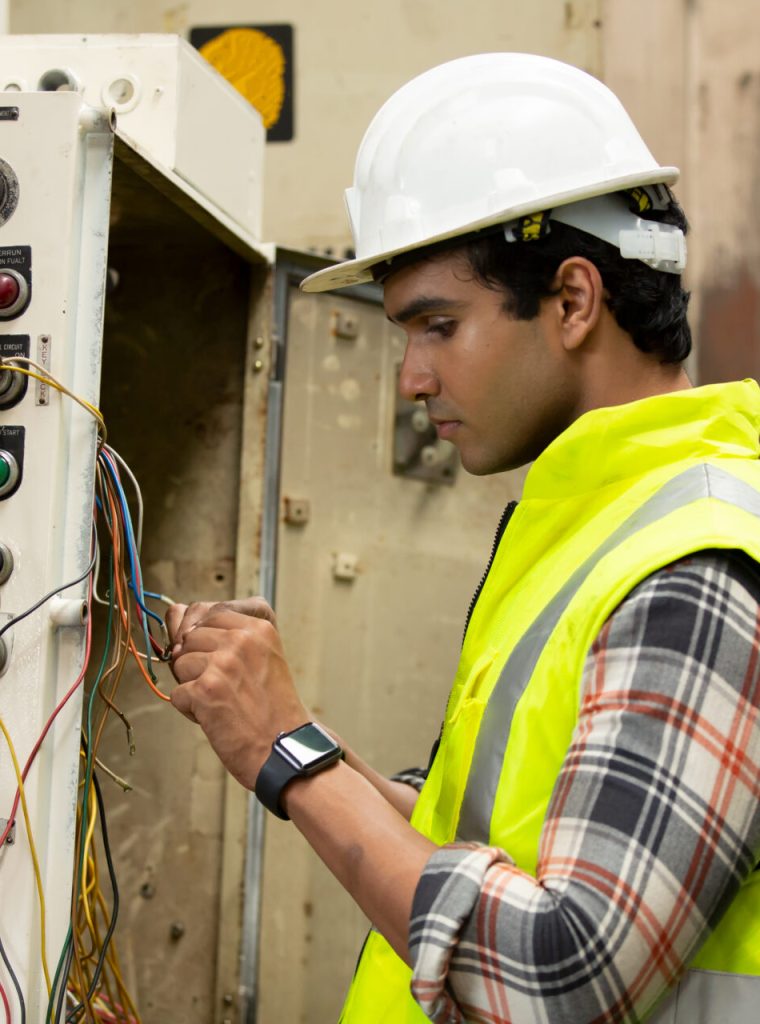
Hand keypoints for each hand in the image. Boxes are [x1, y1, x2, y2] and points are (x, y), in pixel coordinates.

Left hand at [166, 598, 307, 788]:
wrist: (284, 749)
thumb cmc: (272, 709)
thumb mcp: (262, 657)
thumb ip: (223, 631)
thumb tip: (173, 611)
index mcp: (259, 627)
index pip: (209, 613)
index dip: (205, 639)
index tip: (221, 661)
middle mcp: (242, 639)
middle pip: (190, 638)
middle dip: (197, 663)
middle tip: (226, 687)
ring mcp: (223, 663)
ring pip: (179, 663)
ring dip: (193, 686)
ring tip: (223, 702)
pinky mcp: (205, 690)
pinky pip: (177, 693)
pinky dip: (191, 710)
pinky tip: (217, 718)